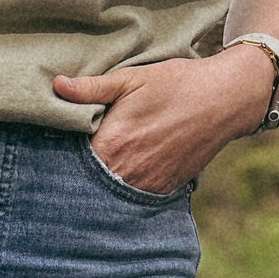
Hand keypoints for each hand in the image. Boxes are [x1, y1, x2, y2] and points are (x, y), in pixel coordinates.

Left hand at [53, 46, 274, 194]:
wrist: (227, 98)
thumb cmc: (177, 84)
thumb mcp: (132, 78)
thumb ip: (92, 88)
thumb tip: (57, 85)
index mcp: (112, 144)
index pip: (68, 163)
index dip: (58, 158)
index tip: (51, 152)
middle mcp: (127, 171)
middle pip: (87, 183)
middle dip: (76, 177)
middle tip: (64, 171)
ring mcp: (147, 185)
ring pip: (110, 195)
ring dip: (101, 186)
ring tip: (96, 172)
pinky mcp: (165, 190)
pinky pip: (134, 198)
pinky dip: (124, 191)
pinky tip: (122, 178)